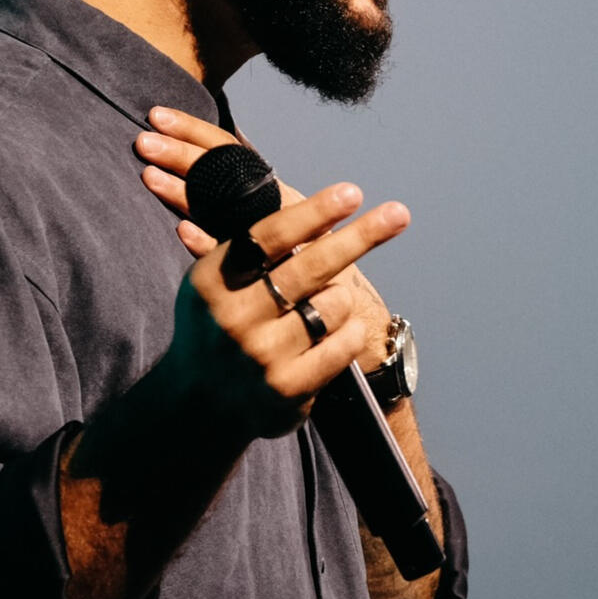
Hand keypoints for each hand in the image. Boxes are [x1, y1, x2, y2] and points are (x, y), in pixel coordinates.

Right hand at [136, 107, 396, 372]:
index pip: (269, 236)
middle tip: (398, 213)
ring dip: (338, 299)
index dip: (313, 212)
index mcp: (213, 279)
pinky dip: (348, 332)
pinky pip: (343, 342)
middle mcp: (233, 316)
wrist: (199, 405)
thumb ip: (252, 247)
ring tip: (315, 310)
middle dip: (360, 236)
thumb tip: (299, 198)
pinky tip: (333, 334)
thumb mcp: (216, 281)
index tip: (351, 193)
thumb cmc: (218, 324)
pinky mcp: (287, 388)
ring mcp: (260, 355)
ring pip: (333, 304)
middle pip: (310, 266)